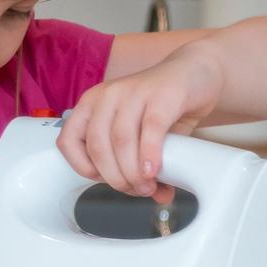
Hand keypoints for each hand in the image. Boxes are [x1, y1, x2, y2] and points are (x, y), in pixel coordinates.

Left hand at [58, 47, 227, 195]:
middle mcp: (108, 96)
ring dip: (133, 172)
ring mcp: (134, 92)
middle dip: (116, 178)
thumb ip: (143, 163)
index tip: (104, 181)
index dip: (84, 168)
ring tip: (148, 185)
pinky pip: (150, 129)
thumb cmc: (163, 105)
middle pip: (98, 146)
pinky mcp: (162, 95)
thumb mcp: (143, 134)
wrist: (197, 70)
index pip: (69, 141)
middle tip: (136, 190)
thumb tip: (157, 196)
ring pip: (121, 140)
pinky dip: (150, 155)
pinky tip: (154, 170)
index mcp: (92, 104)